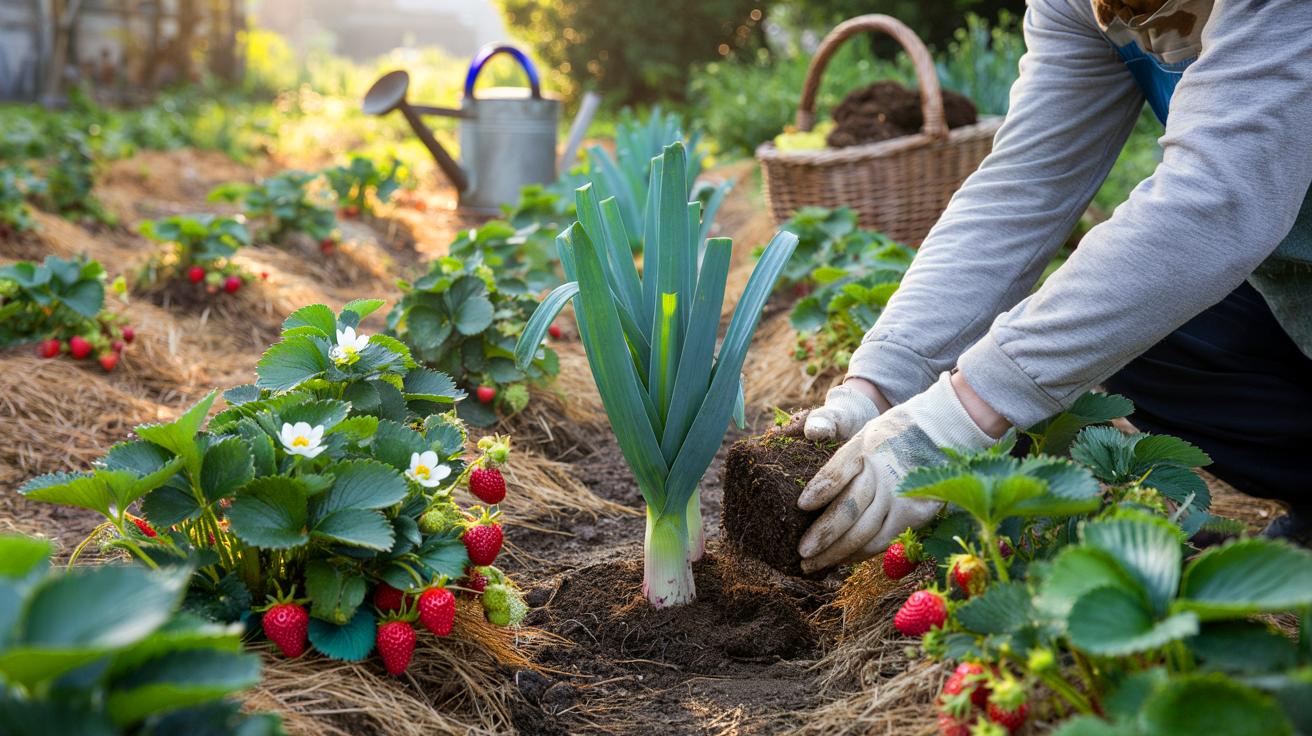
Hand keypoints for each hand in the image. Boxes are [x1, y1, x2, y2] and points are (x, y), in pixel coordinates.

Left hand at [797, 372, 996, 572]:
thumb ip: (845, 461)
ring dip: (837, 552)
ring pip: (865, 532)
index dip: (820, 490)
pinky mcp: (915, 514)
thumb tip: (812, 495)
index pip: (838, 472)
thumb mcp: (867, 434)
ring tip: (814, 564)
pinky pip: (883, 539)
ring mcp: (902, 496)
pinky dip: (861, 552)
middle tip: (801, 553)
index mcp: (867, 448)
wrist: (946, 430)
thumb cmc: (897, 433)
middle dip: (822, 536)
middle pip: (848, 510)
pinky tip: (844, 559)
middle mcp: (884, 474)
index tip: (801, 505)